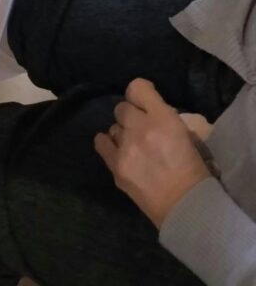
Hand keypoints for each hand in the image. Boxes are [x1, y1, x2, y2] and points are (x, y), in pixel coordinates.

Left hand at [94, 79, 211, 227]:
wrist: (188, 207)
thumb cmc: (194, 171)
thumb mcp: (186, 135)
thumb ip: (165, 118)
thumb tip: (151, 112)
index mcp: (164, 118)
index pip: (137, 88)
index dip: (140, 93)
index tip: (144, 101)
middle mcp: (141, 128)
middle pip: (122, 108)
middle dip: (131, 116)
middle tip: (141, 130)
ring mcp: (126, 147)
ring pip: (114, 127)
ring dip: (123, 134)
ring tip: (134, 147)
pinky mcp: (116, 166)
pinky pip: (101, 143)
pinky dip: (108, 144)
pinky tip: (117, 150)